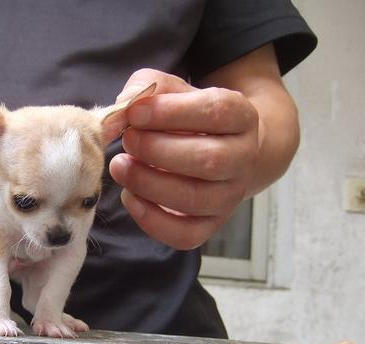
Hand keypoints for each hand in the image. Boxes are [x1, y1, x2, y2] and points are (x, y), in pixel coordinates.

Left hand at [109, 69, 259, 249]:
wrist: (225, 148)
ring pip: (195, 199)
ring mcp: (230, 195)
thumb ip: (149, 88)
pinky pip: (186, 234)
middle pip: (208, 161)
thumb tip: (127, 102)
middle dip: (157, 151)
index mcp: (241, 116)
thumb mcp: (175, 91)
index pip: (215, 112)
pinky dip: (152, 220)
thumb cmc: (190, 116)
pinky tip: (131, 197)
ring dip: (149, 184)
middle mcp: (243, 158)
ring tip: (120, 166)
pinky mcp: (211, 224)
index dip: (171, 113)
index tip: (135, 113)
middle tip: (127, 141)